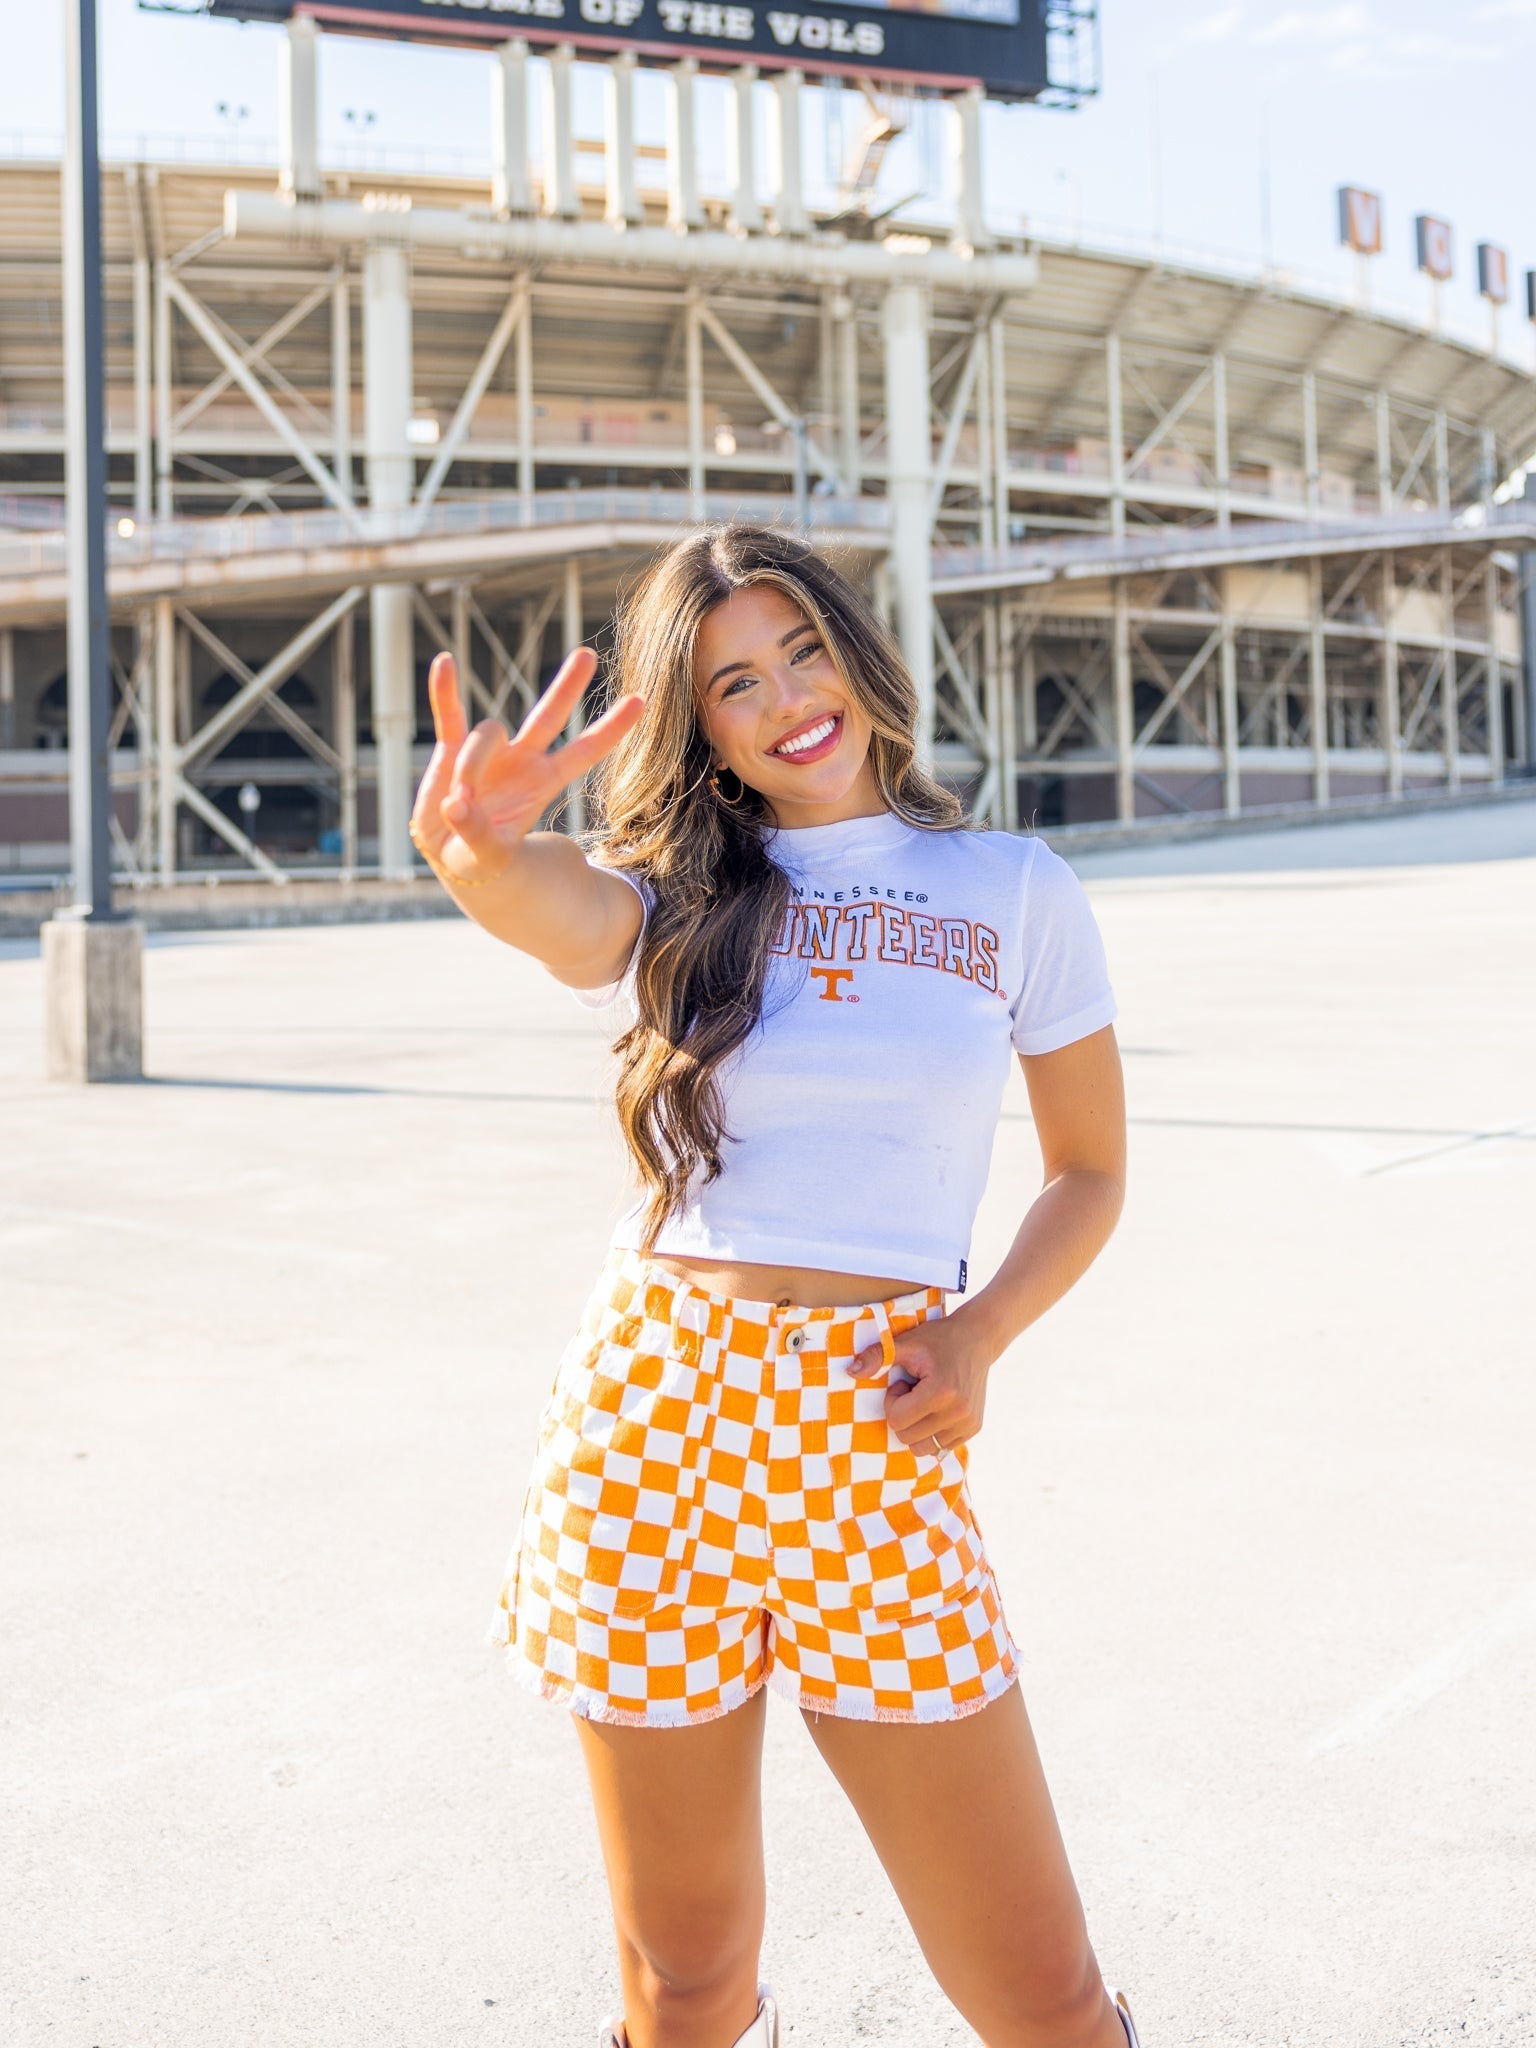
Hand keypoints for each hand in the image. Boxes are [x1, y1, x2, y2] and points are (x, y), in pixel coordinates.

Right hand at [410, 648, 643, 885]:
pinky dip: (446, 691)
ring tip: (458, 806)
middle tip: (588, 655)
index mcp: (543, 784)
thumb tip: (457, 804)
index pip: (584, 752)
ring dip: (471, 767)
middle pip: (550, 715)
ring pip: (487, 733)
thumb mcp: (486, 855)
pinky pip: (450, 715)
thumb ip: (476, 832)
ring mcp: (488, 751)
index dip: (610, 730)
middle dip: (568, 686)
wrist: (451, 855)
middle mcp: (521, 760)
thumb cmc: (480, 858)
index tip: (641, 701)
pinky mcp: (451, 749)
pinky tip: (446, 662)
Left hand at [847, 1314, 994, 1454]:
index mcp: (941, 1393)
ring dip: (917, 1427)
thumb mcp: (907, 1342)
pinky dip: (932, 1432)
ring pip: (924, 1448)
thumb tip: (851, 1372)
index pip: (897, 1420)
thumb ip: (878, 1356)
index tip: (904, 1382)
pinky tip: (938, 1407)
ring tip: (926, 1400)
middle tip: (914, 1390)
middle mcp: (958, 1413)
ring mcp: (968, 1424)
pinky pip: (941, 1447)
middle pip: (907, 1438)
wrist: (978, 1338)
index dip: (893, 1401)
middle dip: (903, 1415)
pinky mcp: (973, 1428)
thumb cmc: (939, 1339)